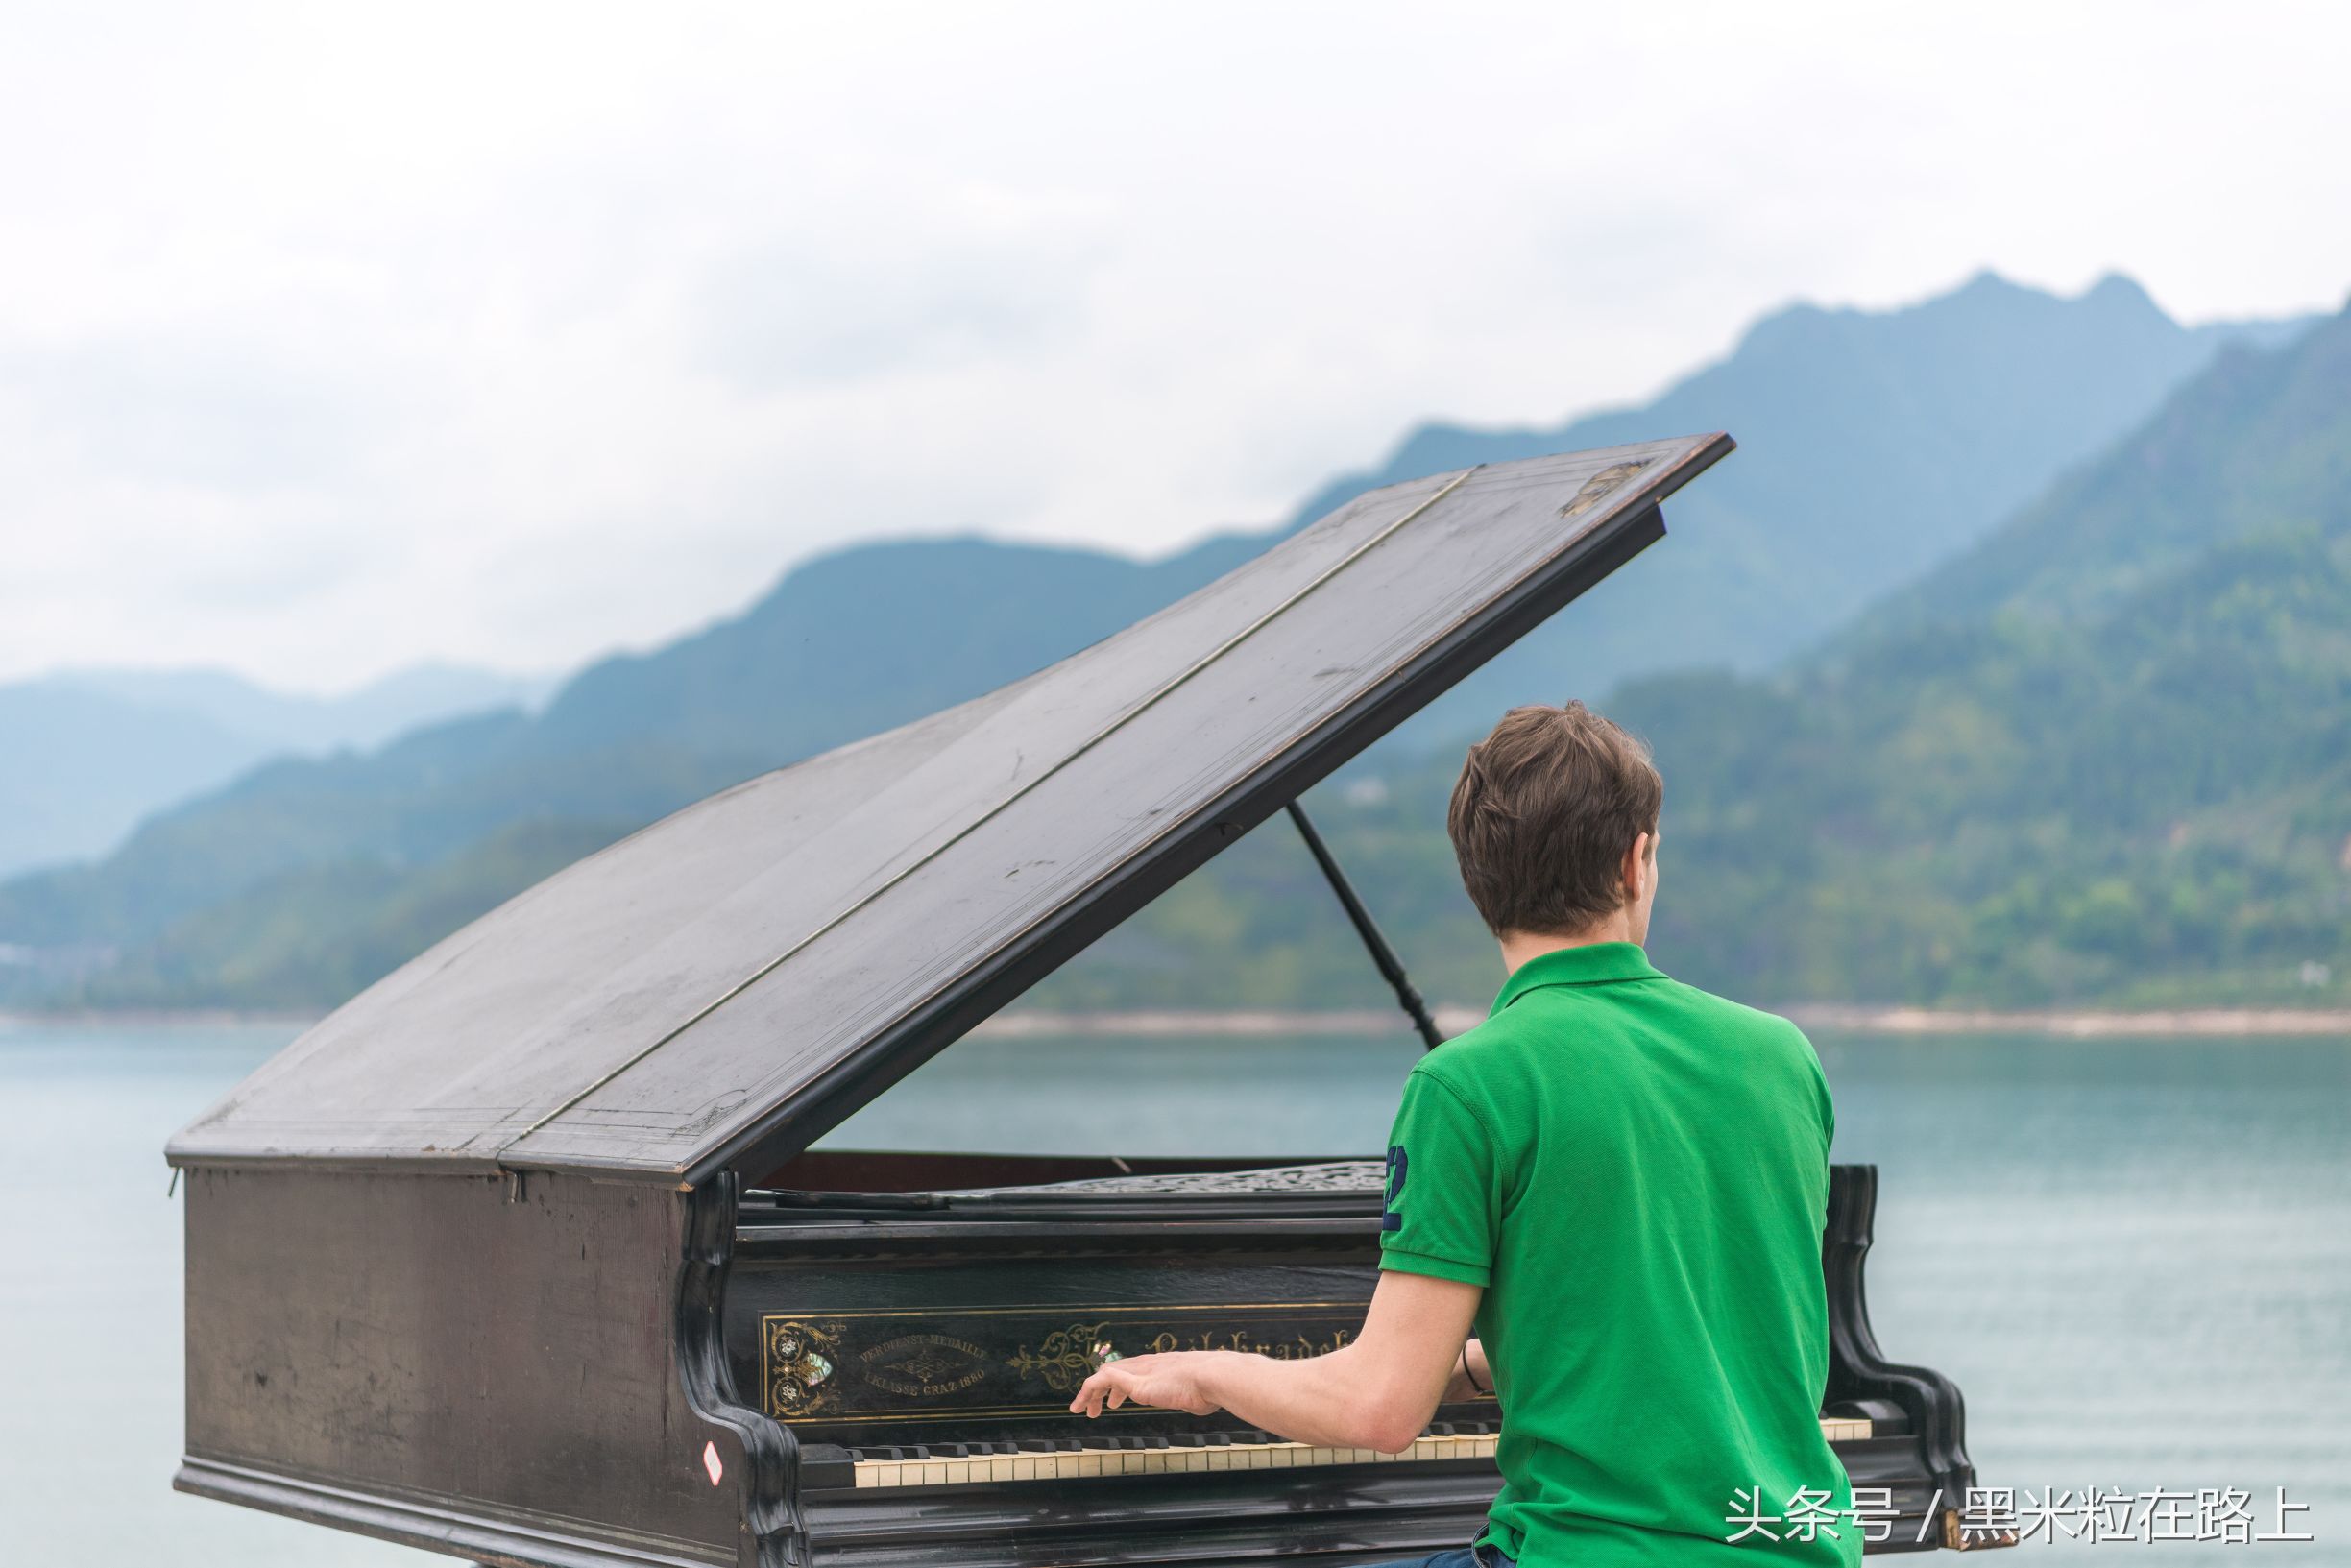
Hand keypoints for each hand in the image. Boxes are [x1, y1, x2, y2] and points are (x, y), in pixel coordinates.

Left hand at [1068, 1350, 1225, 1418]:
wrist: (1213, 1378)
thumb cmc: (1212, 1388)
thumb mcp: (1200, 1393)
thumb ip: (1195, 1396)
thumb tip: (1200, 1403)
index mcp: (1162, 1366)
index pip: (1133, 1370)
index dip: (1121, 1385)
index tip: (1115, 1400)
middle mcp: (1148, 1365)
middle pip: (1116, 1370)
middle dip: (1102, 1389)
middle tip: (1094, 1408)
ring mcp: (1141, 1372)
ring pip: (1104, 1375)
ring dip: (1090, 1392)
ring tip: (1081, 1409)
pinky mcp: (1135, 1382)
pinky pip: (1103, 1380)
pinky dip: (1089, 1390)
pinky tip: (1082, 1404)